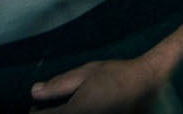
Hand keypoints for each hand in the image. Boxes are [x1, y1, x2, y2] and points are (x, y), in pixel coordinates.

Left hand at [29, 56, 166, 113]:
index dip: (37, 113)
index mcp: (75, 111)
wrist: (148, 82)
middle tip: (53, 110)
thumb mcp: (86, 73)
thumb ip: (58, 84)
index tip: (37, 109)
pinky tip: (85, 109)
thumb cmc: (117, 75)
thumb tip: (34, 91)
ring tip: (72, 108)